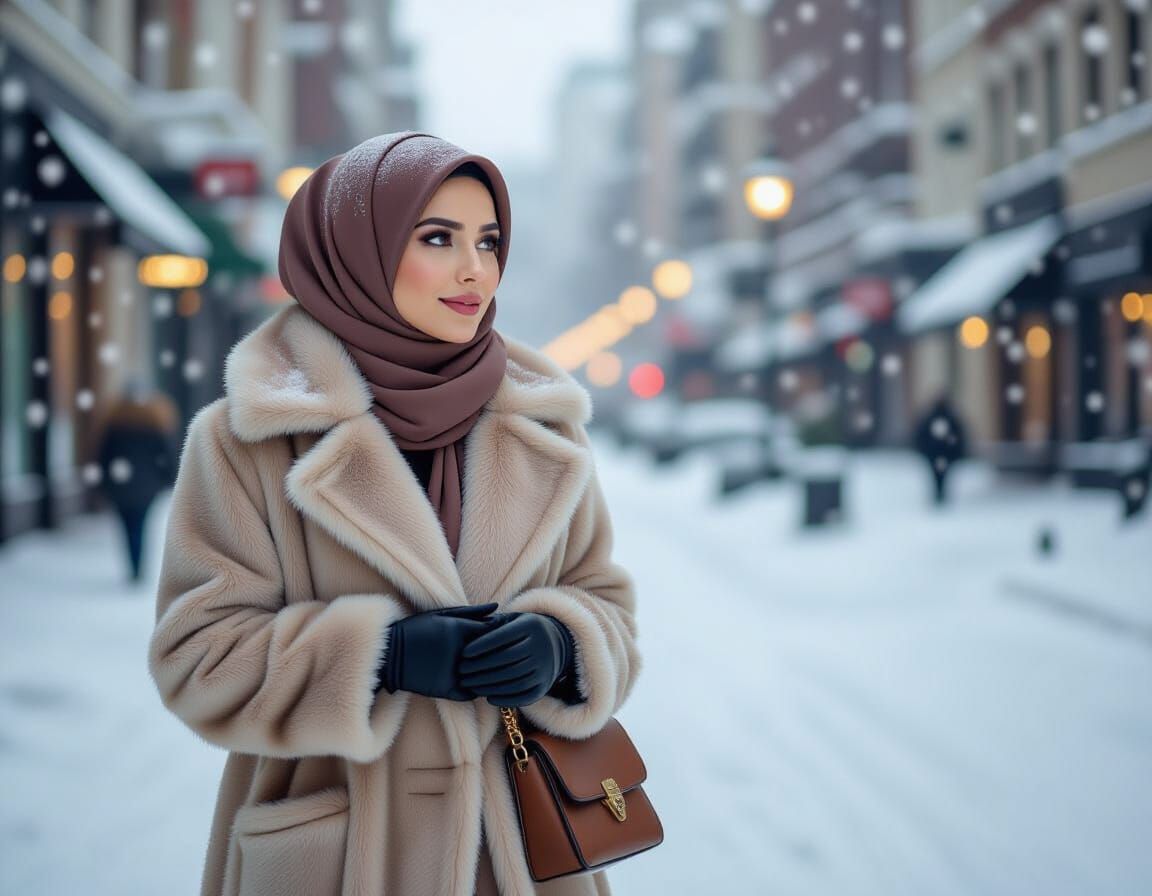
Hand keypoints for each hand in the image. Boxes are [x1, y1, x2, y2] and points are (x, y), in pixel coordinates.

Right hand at [376, 603, 498, 700]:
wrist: (388, 655)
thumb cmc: (415, 630)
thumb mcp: (440, 615)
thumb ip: (470, 612)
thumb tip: (496, 607)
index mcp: (457, 630)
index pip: (492, 631)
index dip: (501, 633)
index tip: (506, 634)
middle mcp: (457, 651)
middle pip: (492, 654)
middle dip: (502, 653)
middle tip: (510, 653)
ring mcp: (452, 672)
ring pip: (485, 676)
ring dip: (493, 674)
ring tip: (499, 670)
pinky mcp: (446, 690)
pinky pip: (472, 693)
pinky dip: (479, 690)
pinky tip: (482, 685)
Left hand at [458, 612, 571, 706]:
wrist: (554, 645)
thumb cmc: (522, 631)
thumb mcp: (512, 620)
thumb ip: (494, 622)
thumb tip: (473, 627)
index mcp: (532, 626)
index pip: (503, 637)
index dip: (482, 645)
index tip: (464, 653)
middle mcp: (542, 646)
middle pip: (507, 659)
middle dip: (481, 666)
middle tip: (462, 671)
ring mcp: (546, 667)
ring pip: (515, 680)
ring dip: (490, 685)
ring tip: (471, 685)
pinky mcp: (545, 685)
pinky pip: (525, 696)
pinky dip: (506, 699)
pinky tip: (489, 698)